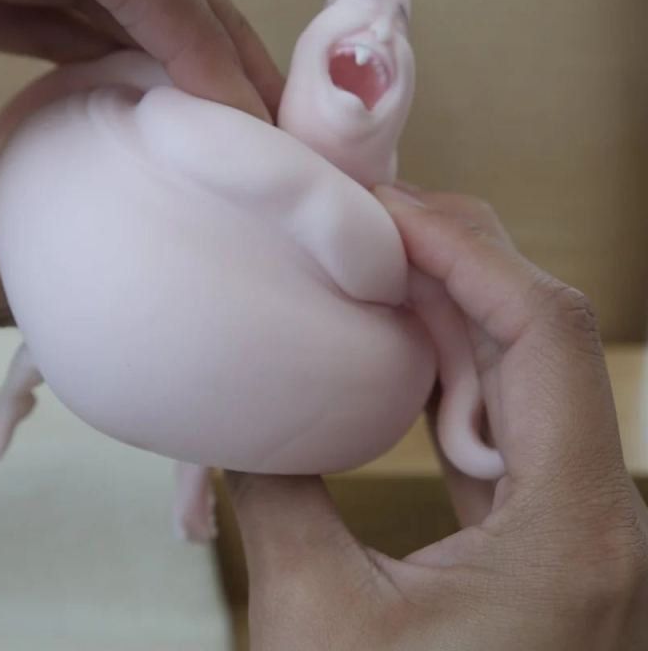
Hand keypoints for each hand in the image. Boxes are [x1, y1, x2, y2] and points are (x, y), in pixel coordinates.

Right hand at [226, 187, 647, 649]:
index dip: (467, 253)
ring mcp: (570, 519)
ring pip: (525, 368)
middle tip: (363, 216)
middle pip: (542, 332)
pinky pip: (502, 417)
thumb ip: (276, 495)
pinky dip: (448, 363)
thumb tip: (229, 407)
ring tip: (370, 262)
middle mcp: (593, 510)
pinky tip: (394, 347)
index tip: (384, 213)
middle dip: (454, 257)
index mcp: (571, 529)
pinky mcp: (535, 533)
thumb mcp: (317, 626)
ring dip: (450, 304)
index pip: (544, 334)